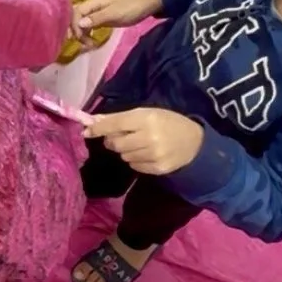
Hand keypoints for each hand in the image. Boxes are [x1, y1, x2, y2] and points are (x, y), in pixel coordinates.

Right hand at [71, 0, 159, 43]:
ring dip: (82, 34)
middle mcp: (93, 6)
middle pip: (77, 17)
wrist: (146, 4)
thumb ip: (97, 18)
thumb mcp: (114, 14)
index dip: (74, 25)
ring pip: (83, 23)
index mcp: (94, 2)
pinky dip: (88, 33)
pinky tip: (91, 41)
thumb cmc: (131, 7)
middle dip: (75, 30)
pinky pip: (90, 26)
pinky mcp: (103, 19)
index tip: (79, 37)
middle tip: (82, 43)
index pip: (76, 12)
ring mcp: (97, 12)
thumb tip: (79, 24)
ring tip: (88, 45)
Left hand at [84, 106, 203, 176]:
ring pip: (123, 156)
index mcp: (146, 118)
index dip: (98, 128)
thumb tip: (93, 121)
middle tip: (124, 136)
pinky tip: (147, 153)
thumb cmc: (168, 122)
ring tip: (140, 144)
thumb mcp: (147, 113)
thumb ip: (120, 117)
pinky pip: (134, 166)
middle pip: (115, 144)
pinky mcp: (157, 168)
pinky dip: (136, 160)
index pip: (115, 124)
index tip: (86, 131)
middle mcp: (149, 137)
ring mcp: (154, 154)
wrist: (195, 142)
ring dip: (126, 151)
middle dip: (114, 140)